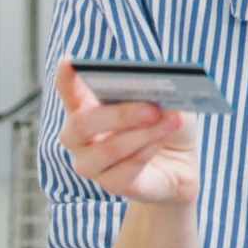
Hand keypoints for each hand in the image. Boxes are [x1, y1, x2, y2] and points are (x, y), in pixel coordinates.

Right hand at [54, 58, 201, 205]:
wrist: (182, 165)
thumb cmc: (165, 124)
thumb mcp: (167, 102)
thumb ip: (157, 94)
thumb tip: (158, 89)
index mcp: (87, 106)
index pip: (68, 91)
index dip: (66, 79)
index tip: (69, 62)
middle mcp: (80, 137)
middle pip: (81, 124)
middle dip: (120, 114)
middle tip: (152, 108)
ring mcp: (92, 164)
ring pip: (107, 150)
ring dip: (142, 134)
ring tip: (169, 121)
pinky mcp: (112, 185)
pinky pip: (123, 172)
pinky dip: (146, 153)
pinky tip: (160, 142)